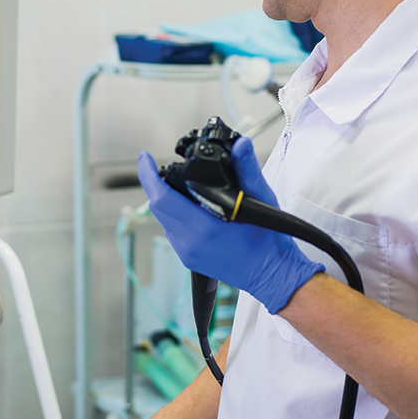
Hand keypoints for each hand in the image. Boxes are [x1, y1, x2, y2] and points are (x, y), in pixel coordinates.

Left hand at [138, 148, 322, 313]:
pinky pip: (172, 231)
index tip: (145, 158)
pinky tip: (190, 207)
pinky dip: (175, 215)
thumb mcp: (262, 200)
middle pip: (158, 206)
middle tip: (159, 166)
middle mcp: (190, 242)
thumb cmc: (269, 241)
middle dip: (155, 184)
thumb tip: (241, 144)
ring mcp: (188, 252)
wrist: (272, 274)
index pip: (162, 198)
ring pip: (163, 219)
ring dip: (165, 201)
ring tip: (177, 185)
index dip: (148, 175)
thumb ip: (247, 169)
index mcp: (204, 227)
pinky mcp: (189, 258)